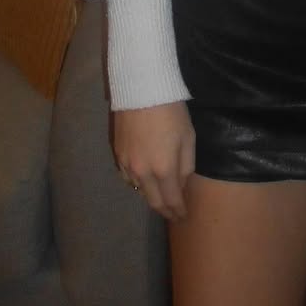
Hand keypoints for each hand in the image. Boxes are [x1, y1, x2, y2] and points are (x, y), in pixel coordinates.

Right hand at [113, 101, 195, 221]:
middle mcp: (142, 173)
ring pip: (139, 190)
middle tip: (173, 214)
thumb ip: (186, 165)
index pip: (171, 201)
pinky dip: (137, 183)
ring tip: (160, 195)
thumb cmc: (171, 110)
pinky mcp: (117, 154)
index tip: (183, 217)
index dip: (178, 211)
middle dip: (165, 210)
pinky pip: (127, 178)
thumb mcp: (188, 136)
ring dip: (151, 196)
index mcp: (163, 169)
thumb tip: (181, 184)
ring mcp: (127, 165)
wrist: (141, 89)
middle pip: (153, 201)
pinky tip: (143, 179)